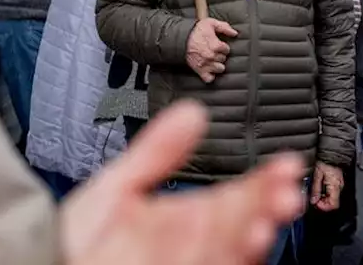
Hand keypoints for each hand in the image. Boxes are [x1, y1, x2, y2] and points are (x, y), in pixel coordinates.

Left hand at [61, 101, 305, 264]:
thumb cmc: (76, 240)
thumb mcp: (116, 187)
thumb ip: (157, 154)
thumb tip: (193, 112)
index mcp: (184, 218)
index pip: (233, 198)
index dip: (260, 183)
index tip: (286, 166)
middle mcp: (193, 246)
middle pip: (238, 224)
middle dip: (264, 207)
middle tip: (286, 193)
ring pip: (230, 250)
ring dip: (251, 234)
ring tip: (268, 218)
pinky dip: (232, 258)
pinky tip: (245, 244)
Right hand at [186, 18, 236, 82]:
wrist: (180, 38)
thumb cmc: (195, 30)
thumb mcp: (211, 23)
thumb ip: (224, 27)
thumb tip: (234, 33)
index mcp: (216, 45)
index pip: (227, 50)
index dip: (223, 47)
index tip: (219, 45)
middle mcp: (212, 56)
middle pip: (223, 59)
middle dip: (220, 55)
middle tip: (214, 51)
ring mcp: (206, 64)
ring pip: (220, 69)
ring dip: (217, 65)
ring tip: (213, 60)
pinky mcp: (199, 70)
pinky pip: (209, 78)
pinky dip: (210, 75)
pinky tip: (209, 70)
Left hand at [310, 162, 343, 211]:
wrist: (332, 153)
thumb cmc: (325, 161)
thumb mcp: (317, 175)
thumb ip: (315, 189)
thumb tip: (313, 200)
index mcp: (335, 186)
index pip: (333, 205)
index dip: (324, 206)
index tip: (316, 203)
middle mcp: (339, 187)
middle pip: (333, 202)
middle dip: (322, 202)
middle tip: (314, 197)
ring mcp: (339, 185)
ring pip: (332, 198)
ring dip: (323, 197)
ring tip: (316, 191)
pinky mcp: (337, 182)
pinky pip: (332, 192)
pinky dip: (325, 192)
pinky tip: (320, 187)